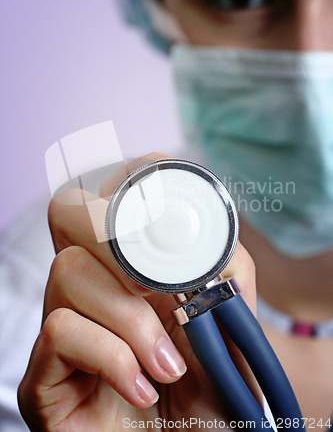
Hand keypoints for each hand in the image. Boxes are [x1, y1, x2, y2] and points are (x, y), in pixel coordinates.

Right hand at [18, 154, 258, 430]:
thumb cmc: (215, 381)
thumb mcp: (231, 315)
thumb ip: (222, 267)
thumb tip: (201, 236)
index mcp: (127, 264)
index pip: (106, 193)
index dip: (130, 186)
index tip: (168, 222)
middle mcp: (89, 284)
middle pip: (69, 212)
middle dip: (120, 242)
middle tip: (160, 290)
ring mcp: (63, 324)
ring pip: (67, 271)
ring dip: (130, 319)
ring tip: (167, 364)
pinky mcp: (42, 374)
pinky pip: (60, 330)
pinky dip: (113, 356)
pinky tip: (141, 386)